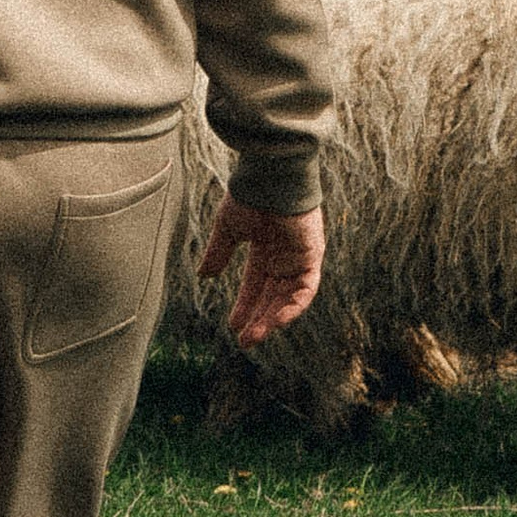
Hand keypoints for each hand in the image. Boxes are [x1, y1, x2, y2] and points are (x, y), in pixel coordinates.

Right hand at [197, 200, 323, 345]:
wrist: (270, 175)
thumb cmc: (250, 195)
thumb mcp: (228, 229)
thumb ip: (218, 253)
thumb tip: (204, 275)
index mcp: (265, 249)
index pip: (256, 286)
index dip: (245, 306)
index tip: (233, 326)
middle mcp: (284, 256)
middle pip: (273, 296)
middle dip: (259, 319)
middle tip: (245, 341)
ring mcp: (299, 257)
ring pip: (289, 298)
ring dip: (273, 319)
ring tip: (255, 336)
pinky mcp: (312, 256)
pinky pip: (306, 289)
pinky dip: (293, 306)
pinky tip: (277, 320)